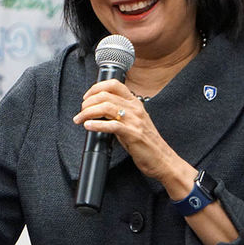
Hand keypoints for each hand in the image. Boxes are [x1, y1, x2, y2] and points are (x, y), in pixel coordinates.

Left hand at [72, 79, 194, 194]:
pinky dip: (96, 124)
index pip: (114, 85)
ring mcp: (135, 121)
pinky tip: (88, 126)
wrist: (162, 159)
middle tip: (81, 112)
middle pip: (105, 95)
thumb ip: (119, 113)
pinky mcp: (133, 134)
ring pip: (106, 107)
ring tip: (80, 119)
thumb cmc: (147, 143)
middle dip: (88, 102)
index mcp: (135, 103)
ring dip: (88, 112)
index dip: (96, 88)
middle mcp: (135, 109)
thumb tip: (98, 110)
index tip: (86, 97)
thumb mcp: (133, 122)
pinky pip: (111, 125)